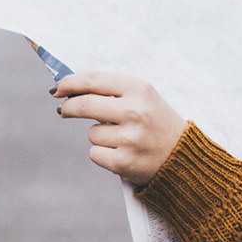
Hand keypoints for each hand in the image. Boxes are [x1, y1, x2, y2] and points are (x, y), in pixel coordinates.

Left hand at [53, 72, 187, 185]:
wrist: (184, 156)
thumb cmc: (158, 123)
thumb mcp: (145, 98)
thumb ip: (113, 91)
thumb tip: (68, 90)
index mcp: (140, 89)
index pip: (94, 80)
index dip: (70, 83)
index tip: (58, 88)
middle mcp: (135, 110)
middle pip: (84, 105)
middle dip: (69, 107)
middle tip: (64, 110)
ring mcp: (130, 137)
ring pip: (92, 133)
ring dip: (100, 136)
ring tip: (124, 139)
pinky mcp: (123, 161)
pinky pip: (95, 153)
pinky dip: (104, 154)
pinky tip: (124, 153)